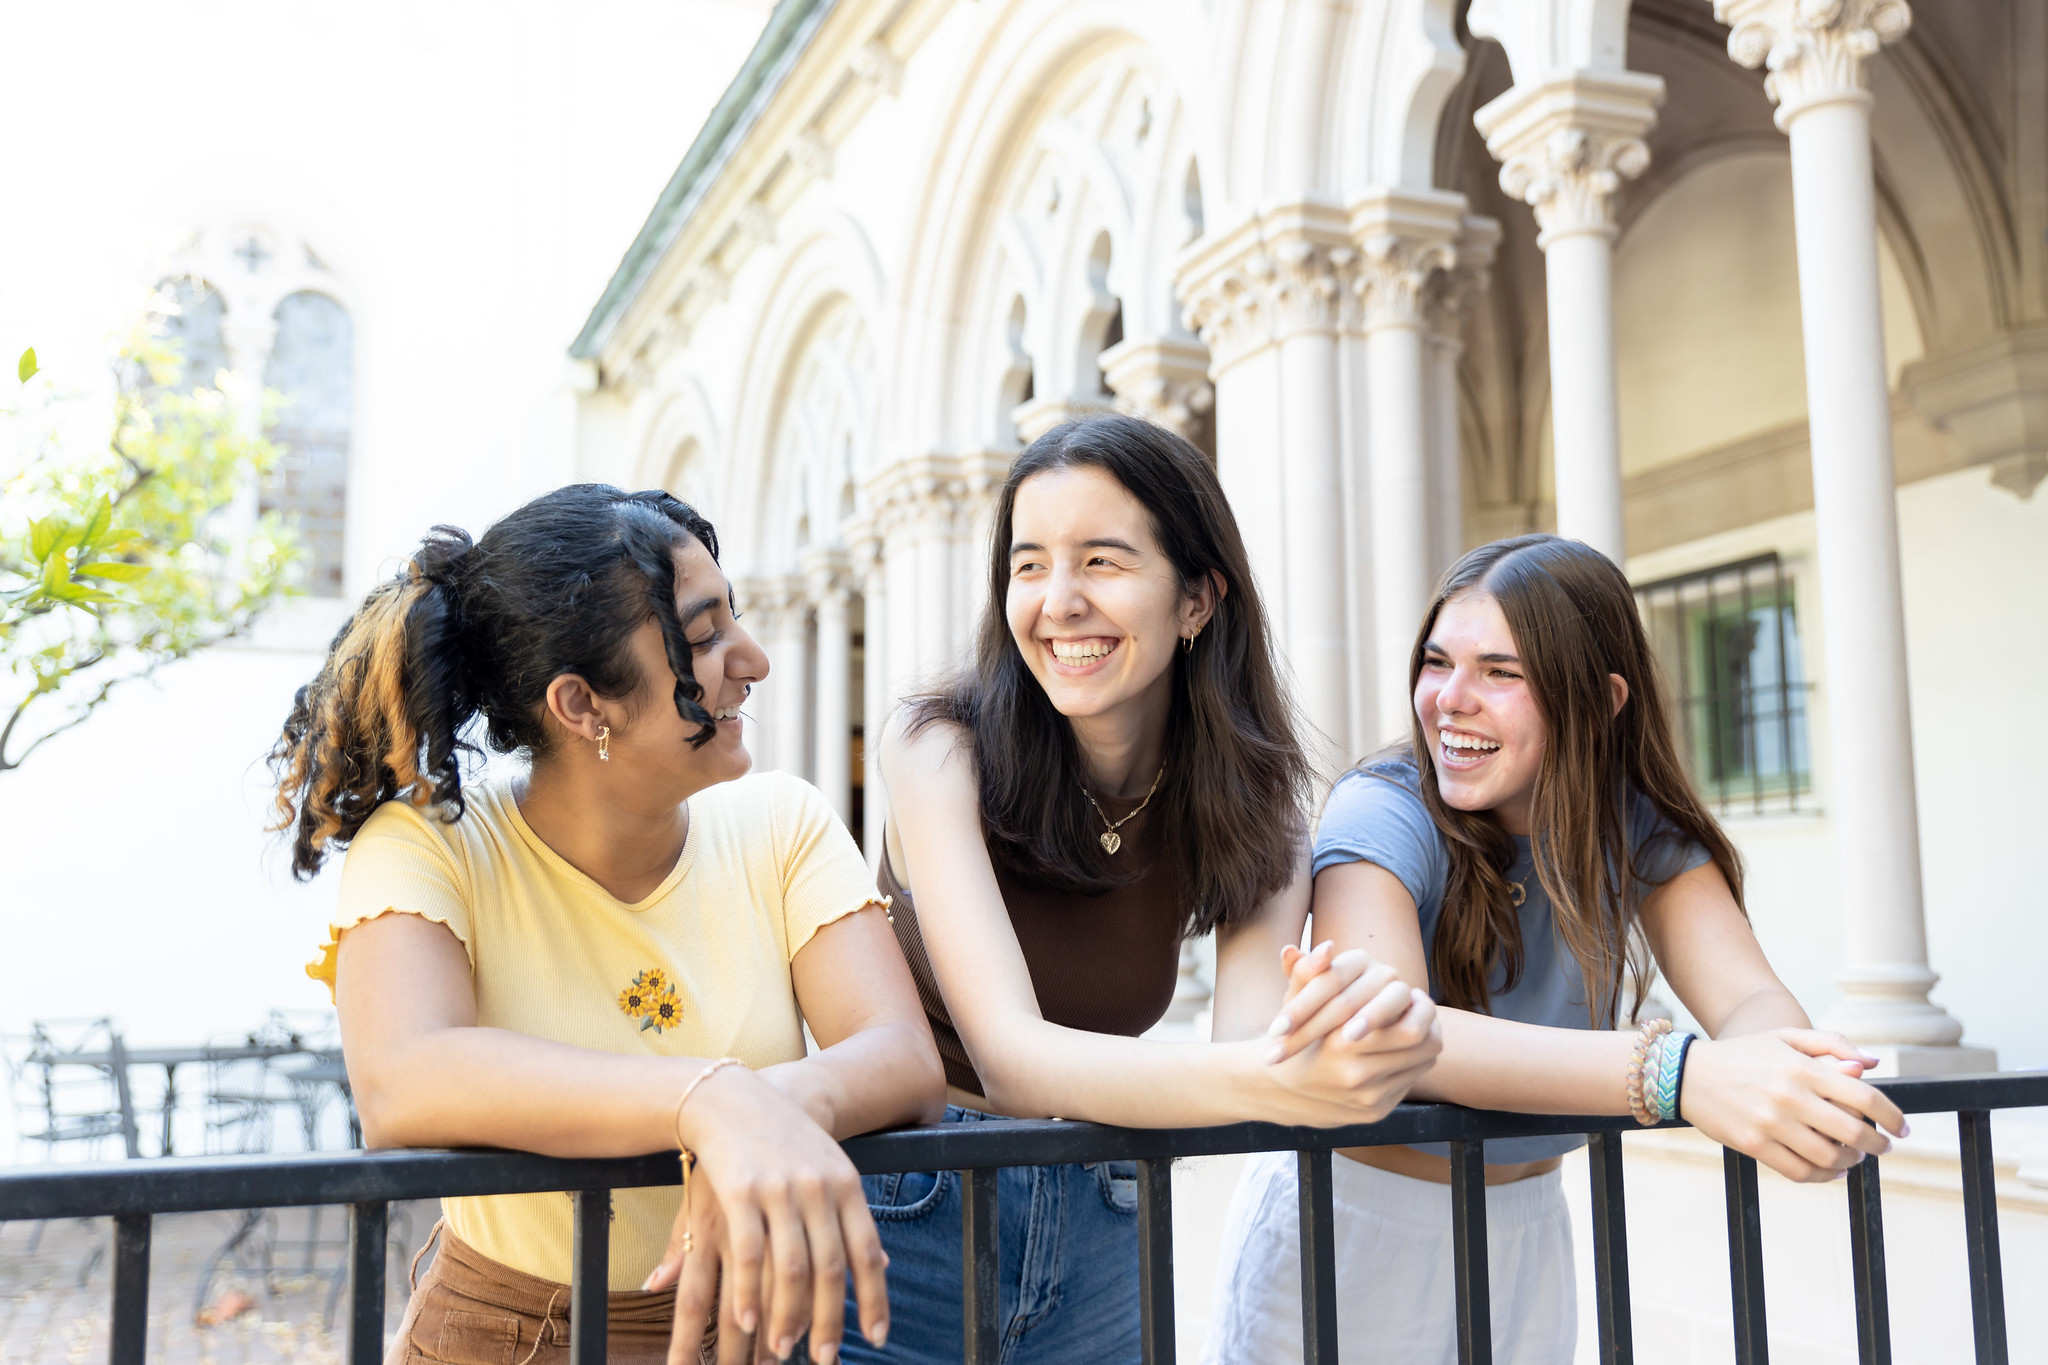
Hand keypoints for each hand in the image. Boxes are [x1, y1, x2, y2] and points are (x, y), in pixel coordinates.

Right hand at [643, 1066, 888, 1364]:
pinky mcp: (740, 1191)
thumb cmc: (784, 1140)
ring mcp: (780, 1189)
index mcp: (846, 1185)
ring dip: (788, 1317)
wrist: (732, 1096)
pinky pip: (750, 1253)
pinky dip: (749, 1292)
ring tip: (782, 1351)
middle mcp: (818, 1188)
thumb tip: (883, 1265)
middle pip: (831, 1269)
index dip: (874, 1298)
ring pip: (792, 1268)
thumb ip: (850, 1220)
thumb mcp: (829, 1169)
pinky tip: (746, 1320)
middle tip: (824, 1359)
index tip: (876, 1338)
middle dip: (829, 1322)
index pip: (867, 1251)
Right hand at [1262, 943, 1440, 1123]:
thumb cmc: (1293, 1033)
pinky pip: (1407, 1084)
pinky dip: (1407, 1067)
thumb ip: (1308, 972)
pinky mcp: (1373, 1113)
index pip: (1413, 1029)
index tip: (1414, 997)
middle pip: (1424, 1049)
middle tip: (1421, 1012)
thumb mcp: (1294, 1000)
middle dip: (1428, 1027)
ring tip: (1413, 1030)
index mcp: (1341, 1043)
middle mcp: (1357, 1075)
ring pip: (1420, 1067)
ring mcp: (1367, 1098)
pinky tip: (1396, 1053)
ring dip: (1421, 1047)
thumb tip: (1326, 948)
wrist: (1277, 1089)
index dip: (1420, 1010)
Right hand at [1679, 1028, 1906, 1183]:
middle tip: (1882, 1146)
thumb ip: (1831, 1044)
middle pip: (1853, 1132)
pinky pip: (1800, 1172)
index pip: (1865, 1097)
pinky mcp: (1753, 1145)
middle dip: (1878, 1144)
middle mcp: (1789, 1096)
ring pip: (1829, 1157)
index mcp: (1802, 1068)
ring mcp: (1771, 1123)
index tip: (1902, 1128)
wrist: (1688, 1074)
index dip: (1892, 1116)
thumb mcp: (1785, 1037)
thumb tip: (1872, 1064)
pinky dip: (1824, 1177)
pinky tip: (1831, 1171)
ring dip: (1851, 1162)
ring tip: (1854, 1157)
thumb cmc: (1744, 1054)